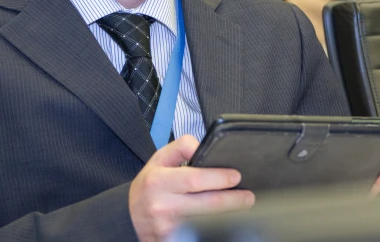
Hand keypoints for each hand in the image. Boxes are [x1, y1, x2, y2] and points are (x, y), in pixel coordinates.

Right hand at [128, 135, 254, 241]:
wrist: (131, 214)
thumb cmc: (150, 184)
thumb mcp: (159, 159)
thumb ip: (182, 147)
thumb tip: (203, 146)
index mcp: (158, 181)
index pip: (195, 179)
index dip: (219, 178)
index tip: (236, 176)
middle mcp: (162, 206)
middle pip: (207, 205)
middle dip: (233, 200)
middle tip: (248, 197)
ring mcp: (167, 228)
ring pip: (207, 222)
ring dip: (228, 215)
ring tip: (241, 207)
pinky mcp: (172, 241)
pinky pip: (200, 234)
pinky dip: (215, 228)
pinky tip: (226, 222)